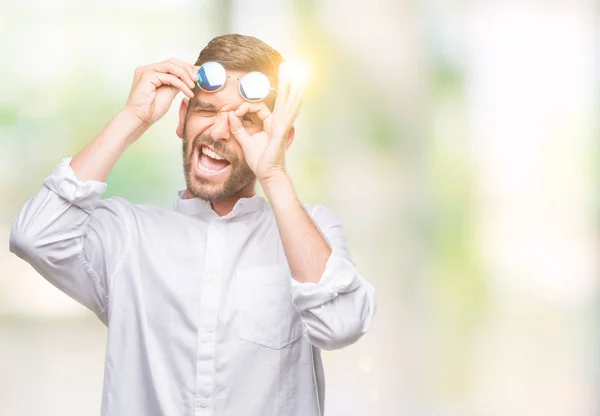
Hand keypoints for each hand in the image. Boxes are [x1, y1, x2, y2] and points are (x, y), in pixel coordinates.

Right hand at [124, 58, 197, 125]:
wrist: (141, 119)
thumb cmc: (152, 109)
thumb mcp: (169, 92)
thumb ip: (177, 83)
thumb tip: (190, 77)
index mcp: (152, 71)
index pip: (172, 63)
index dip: (187, 67)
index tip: (199, 73)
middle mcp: (148, 68)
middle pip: (172, 61)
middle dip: (188, 69)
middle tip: (198, 79)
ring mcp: (146, 70)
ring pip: (171, 66)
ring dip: (185, 75)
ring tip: (193, 86)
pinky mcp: (147, 76)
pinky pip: (169, 77)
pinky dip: (181, 84)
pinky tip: (188, 92)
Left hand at [228, 62, 305, 182]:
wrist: (268, 174)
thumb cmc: (260, 161)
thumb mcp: (244, 141)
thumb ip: (237, 128)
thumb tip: (229, 116)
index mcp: (269, 124)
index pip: (258, 107)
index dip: (244, 107)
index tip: (234, 113)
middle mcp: (278, 122)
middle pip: (282, 98)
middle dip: (285, 82)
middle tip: (287, 66)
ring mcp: (282, 125)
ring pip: (289, 102)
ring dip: (293, 86)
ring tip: (298, 72)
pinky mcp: (282, 130)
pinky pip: (289, 113)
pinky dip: (295, 101)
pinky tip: (300, 91)